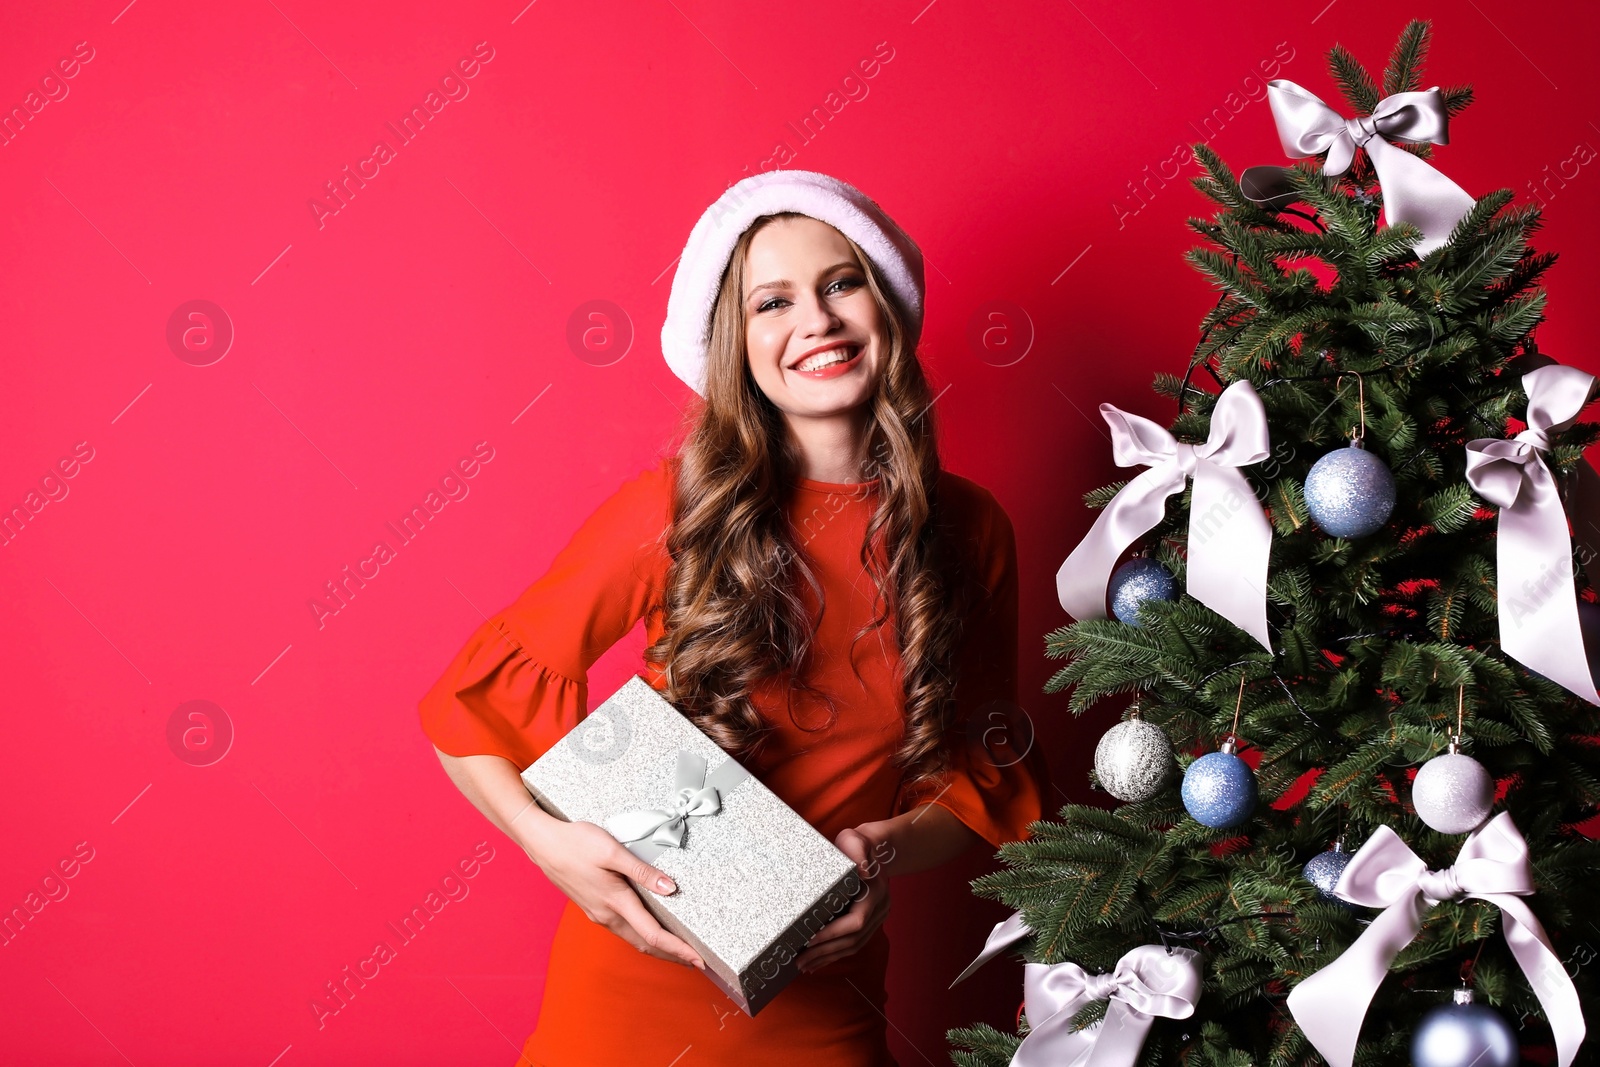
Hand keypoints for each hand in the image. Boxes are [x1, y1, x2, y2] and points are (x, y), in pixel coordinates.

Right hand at [523, 817, 704, 969]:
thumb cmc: (576, 843)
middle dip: (671, 955)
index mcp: (615, 902)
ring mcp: (597, 913)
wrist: (543, 844)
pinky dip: (640, 936)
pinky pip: (622, 929)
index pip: (653, 934)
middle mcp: (606, 915)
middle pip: (645, 944)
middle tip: (695, 961)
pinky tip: (647, 929)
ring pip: (633, 938)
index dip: (678, 949)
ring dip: (656, 947)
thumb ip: (643, 872)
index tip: (698, 959)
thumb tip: (670, 888)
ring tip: (677, 949)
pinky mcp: (592, 907)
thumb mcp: (613, 851)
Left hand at [795, 825, 890, 973]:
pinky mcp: (869, 922)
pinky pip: (853, 943)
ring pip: (854, 946)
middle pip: (853, 940)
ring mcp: (877, 918)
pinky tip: (819, 960)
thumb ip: (859, 852)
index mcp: (876, 894)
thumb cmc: (858, 845)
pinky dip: (836, 953)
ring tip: (806, 966)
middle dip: (826, 952)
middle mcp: (880, 910)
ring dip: (829, 957)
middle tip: (800, 961)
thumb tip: (863, 870)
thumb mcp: (856, 841)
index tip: (809, 939)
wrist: (873, 848)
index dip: (833, 933)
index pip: (855, 922)